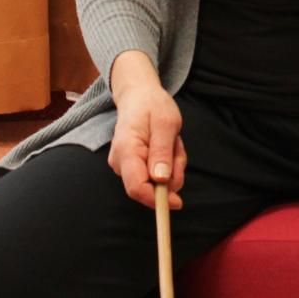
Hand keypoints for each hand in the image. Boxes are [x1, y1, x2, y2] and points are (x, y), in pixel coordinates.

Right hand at [107, 51, 186, 208]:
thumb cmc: (152, 106)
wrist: (139, 96)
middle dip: (170, 175)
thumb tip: (161, 180)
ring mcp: (124, 165)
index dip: (156, 199)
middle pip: (148, 187)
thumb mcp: (165, 124)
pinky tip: (166, 146)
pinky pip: (155, 175)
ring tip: (171, 142)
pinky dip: (167, 164)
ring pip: (155, 182)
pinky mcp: (131, 167)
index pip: (136, 187)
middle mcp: (120, 162)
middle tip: (176, 147)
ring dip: (171, 167)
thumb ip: (162, 152)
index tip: (178, 202)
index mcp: (126, 150)